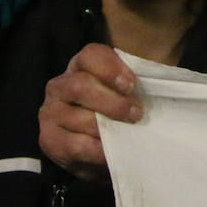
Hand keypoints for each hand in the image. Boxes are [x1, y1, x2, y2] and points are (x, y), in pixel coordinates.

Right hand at [38, 43, 141, 182]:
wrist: (97, 151)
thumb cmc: (115, 115)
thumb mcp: (124, 94)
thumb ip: (132, 86)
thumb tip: (157, 85)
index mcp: (80, 67)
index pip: (90, 55)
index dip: (111, 68)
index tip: (132, 85)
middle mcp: (59, 86)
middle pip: (80, 85)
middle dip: (113, 102)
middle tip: (136, 114)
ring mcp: (50, 112)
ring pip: (81, 118)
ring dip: (109, 128)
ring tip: (125, 135)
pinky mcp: (49, 139)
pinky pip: (77, 145)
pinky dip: (99, 150)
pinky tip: (110, 152)